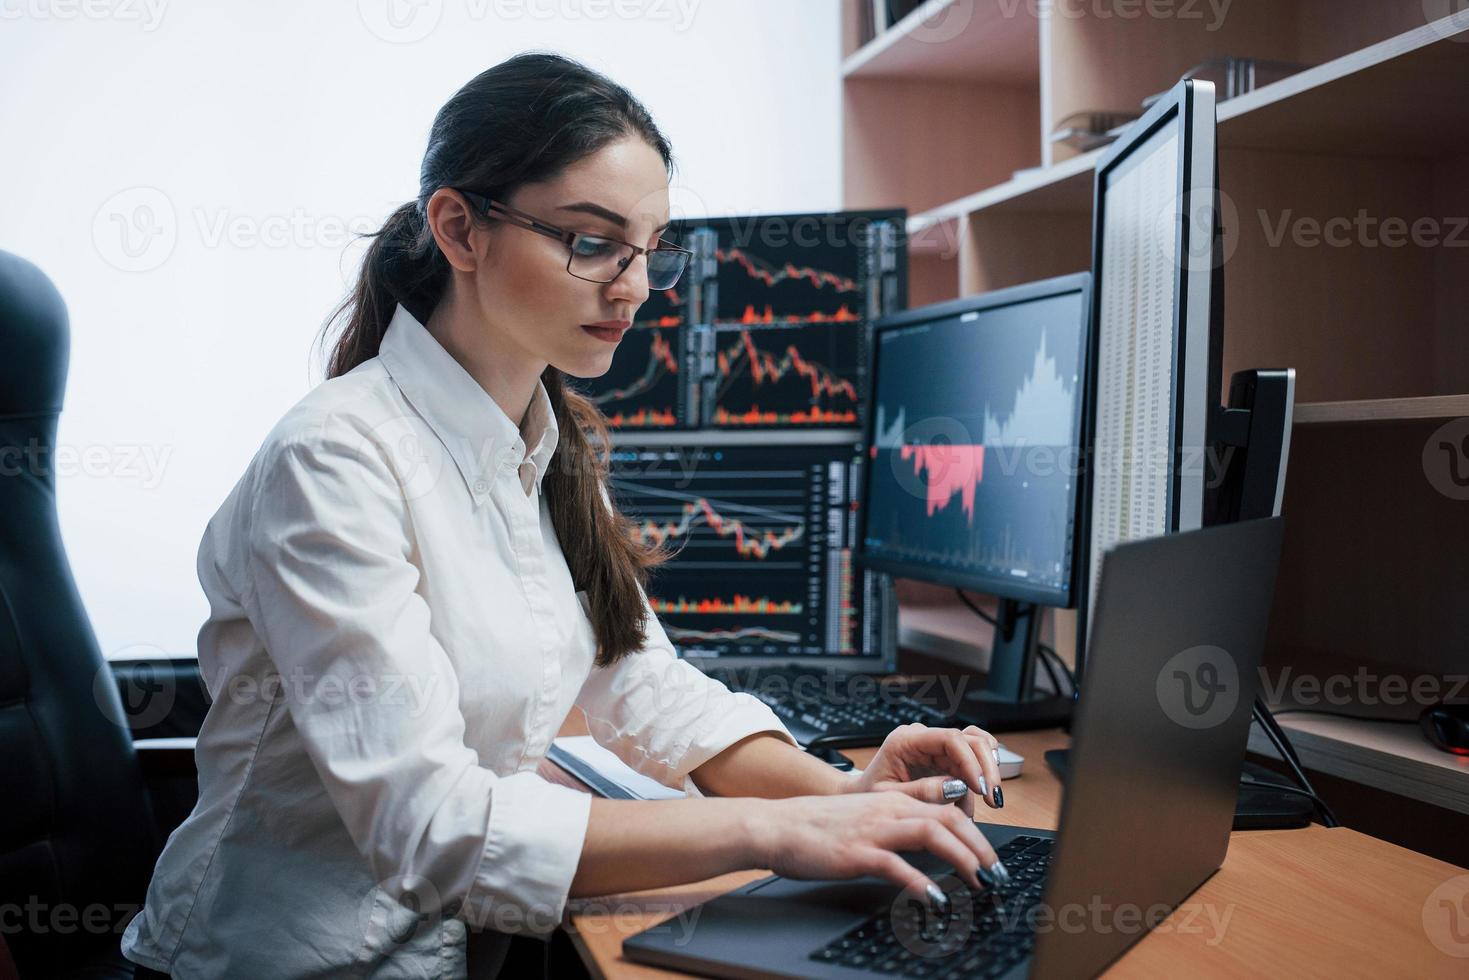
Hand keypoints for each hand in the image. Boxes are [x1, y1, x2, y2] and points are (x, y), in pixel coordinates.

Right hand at [747, 791, 1007, 901]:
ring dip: (963, 859)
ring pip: (931, 833)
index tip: (994, 860)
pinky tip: (935, 899)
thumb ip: (903, 811)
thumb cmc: (819, 825)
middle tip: (999, 876)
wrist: (776, 826)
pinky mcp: (857, 853)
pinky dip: (920, 882)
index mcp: (893, 800)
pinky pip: (896, 865)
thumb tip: (940, 816)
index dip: (979, 833)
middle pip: (950, 818)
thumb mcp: (867, 811)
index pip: (949, 808)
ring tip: (981, 884)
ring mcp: (874, 830)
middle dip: (982, 848)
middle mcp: (889, 809)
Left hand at [852, 723, 1004, 816]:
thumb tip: (956, 785)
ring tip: (989, 801)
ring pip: (976, 746)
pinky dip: (979, 778)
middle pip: (969, 739)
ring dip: (988, 771)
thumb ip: (921, 792)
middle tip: (993, 797)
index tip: (981, 787)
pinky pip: (971, 761)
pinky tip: (977, 800)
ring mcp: (935, 746)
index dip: (971, 761)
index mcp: (906, 740)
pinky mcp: (943, 758)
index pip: (950, 738)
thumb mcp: (890, 797)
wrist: (862, 794)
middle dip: (986, 767)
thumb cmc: (869, 793)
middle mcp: (924, 737)